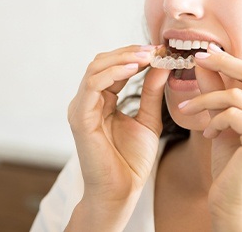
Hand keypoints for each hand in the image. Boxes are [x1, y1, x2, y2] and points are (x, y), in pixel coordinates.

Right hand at [66, 45, 169, 228]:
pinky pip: (93, 86)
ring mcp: (81, 108)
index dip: (135, 55)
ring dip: (122, 58)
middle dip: (128, 52)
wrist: (123, 191)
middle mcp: (87, 101)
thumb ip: (151, 92)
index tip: (159, 49)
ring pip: (95, 69)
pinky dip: (113, 73)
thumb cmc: (132, 160)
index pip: (113, 67)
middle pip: (101, 62)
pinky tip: (134, 69)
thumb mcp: (148, 118)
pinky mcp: (80, 117)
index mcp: (100, 100)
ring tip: (147, 56)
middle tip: (154, 49)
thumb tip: (161, 63)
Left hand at [179, 44, 241, 230]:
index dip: (229, 60)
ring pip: (234, 94)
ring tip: (187, 110)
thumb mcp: (224, 123)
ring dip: (204, 100)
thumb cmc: (232, 169)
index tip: (205, 52)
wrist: (237, 208)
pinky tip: (208, 136)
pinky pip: (231, 113)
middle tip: (195, 58)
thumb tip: (204, 62)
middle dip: (221, 62)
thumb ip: (217, 92)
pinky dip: (213, 121)